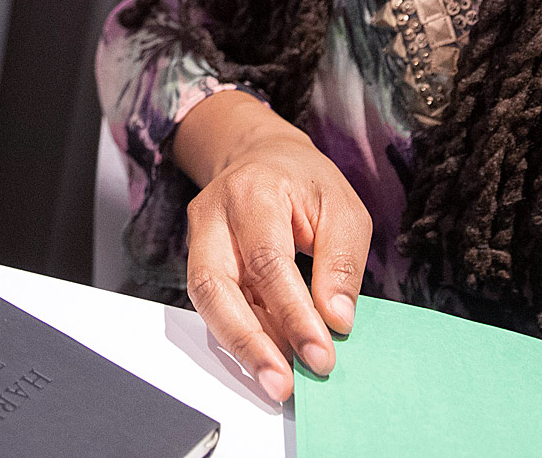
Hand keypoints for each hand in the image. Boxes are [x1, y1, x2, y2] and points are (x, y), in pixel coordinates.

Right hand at [174, 88, 370, 402]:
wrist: (260, 155)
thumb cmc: (305, 181)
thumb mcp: (343, 208)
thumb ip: (341, 262)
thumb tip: (336, 321)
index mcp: (252, 192)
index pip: (267, 262)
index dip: (294, 315)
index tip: (321, 356)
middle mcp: (213, 215)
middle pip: (215, 285)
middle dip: (249, 342)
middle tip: (282, 385)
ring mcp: (198, 239)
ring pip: (205, 301)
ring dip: (240, 347)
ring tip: (275, 382)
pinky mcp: (199, 261)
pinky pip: (214, 305)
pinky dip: (241, 336)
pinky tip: (269, 359)